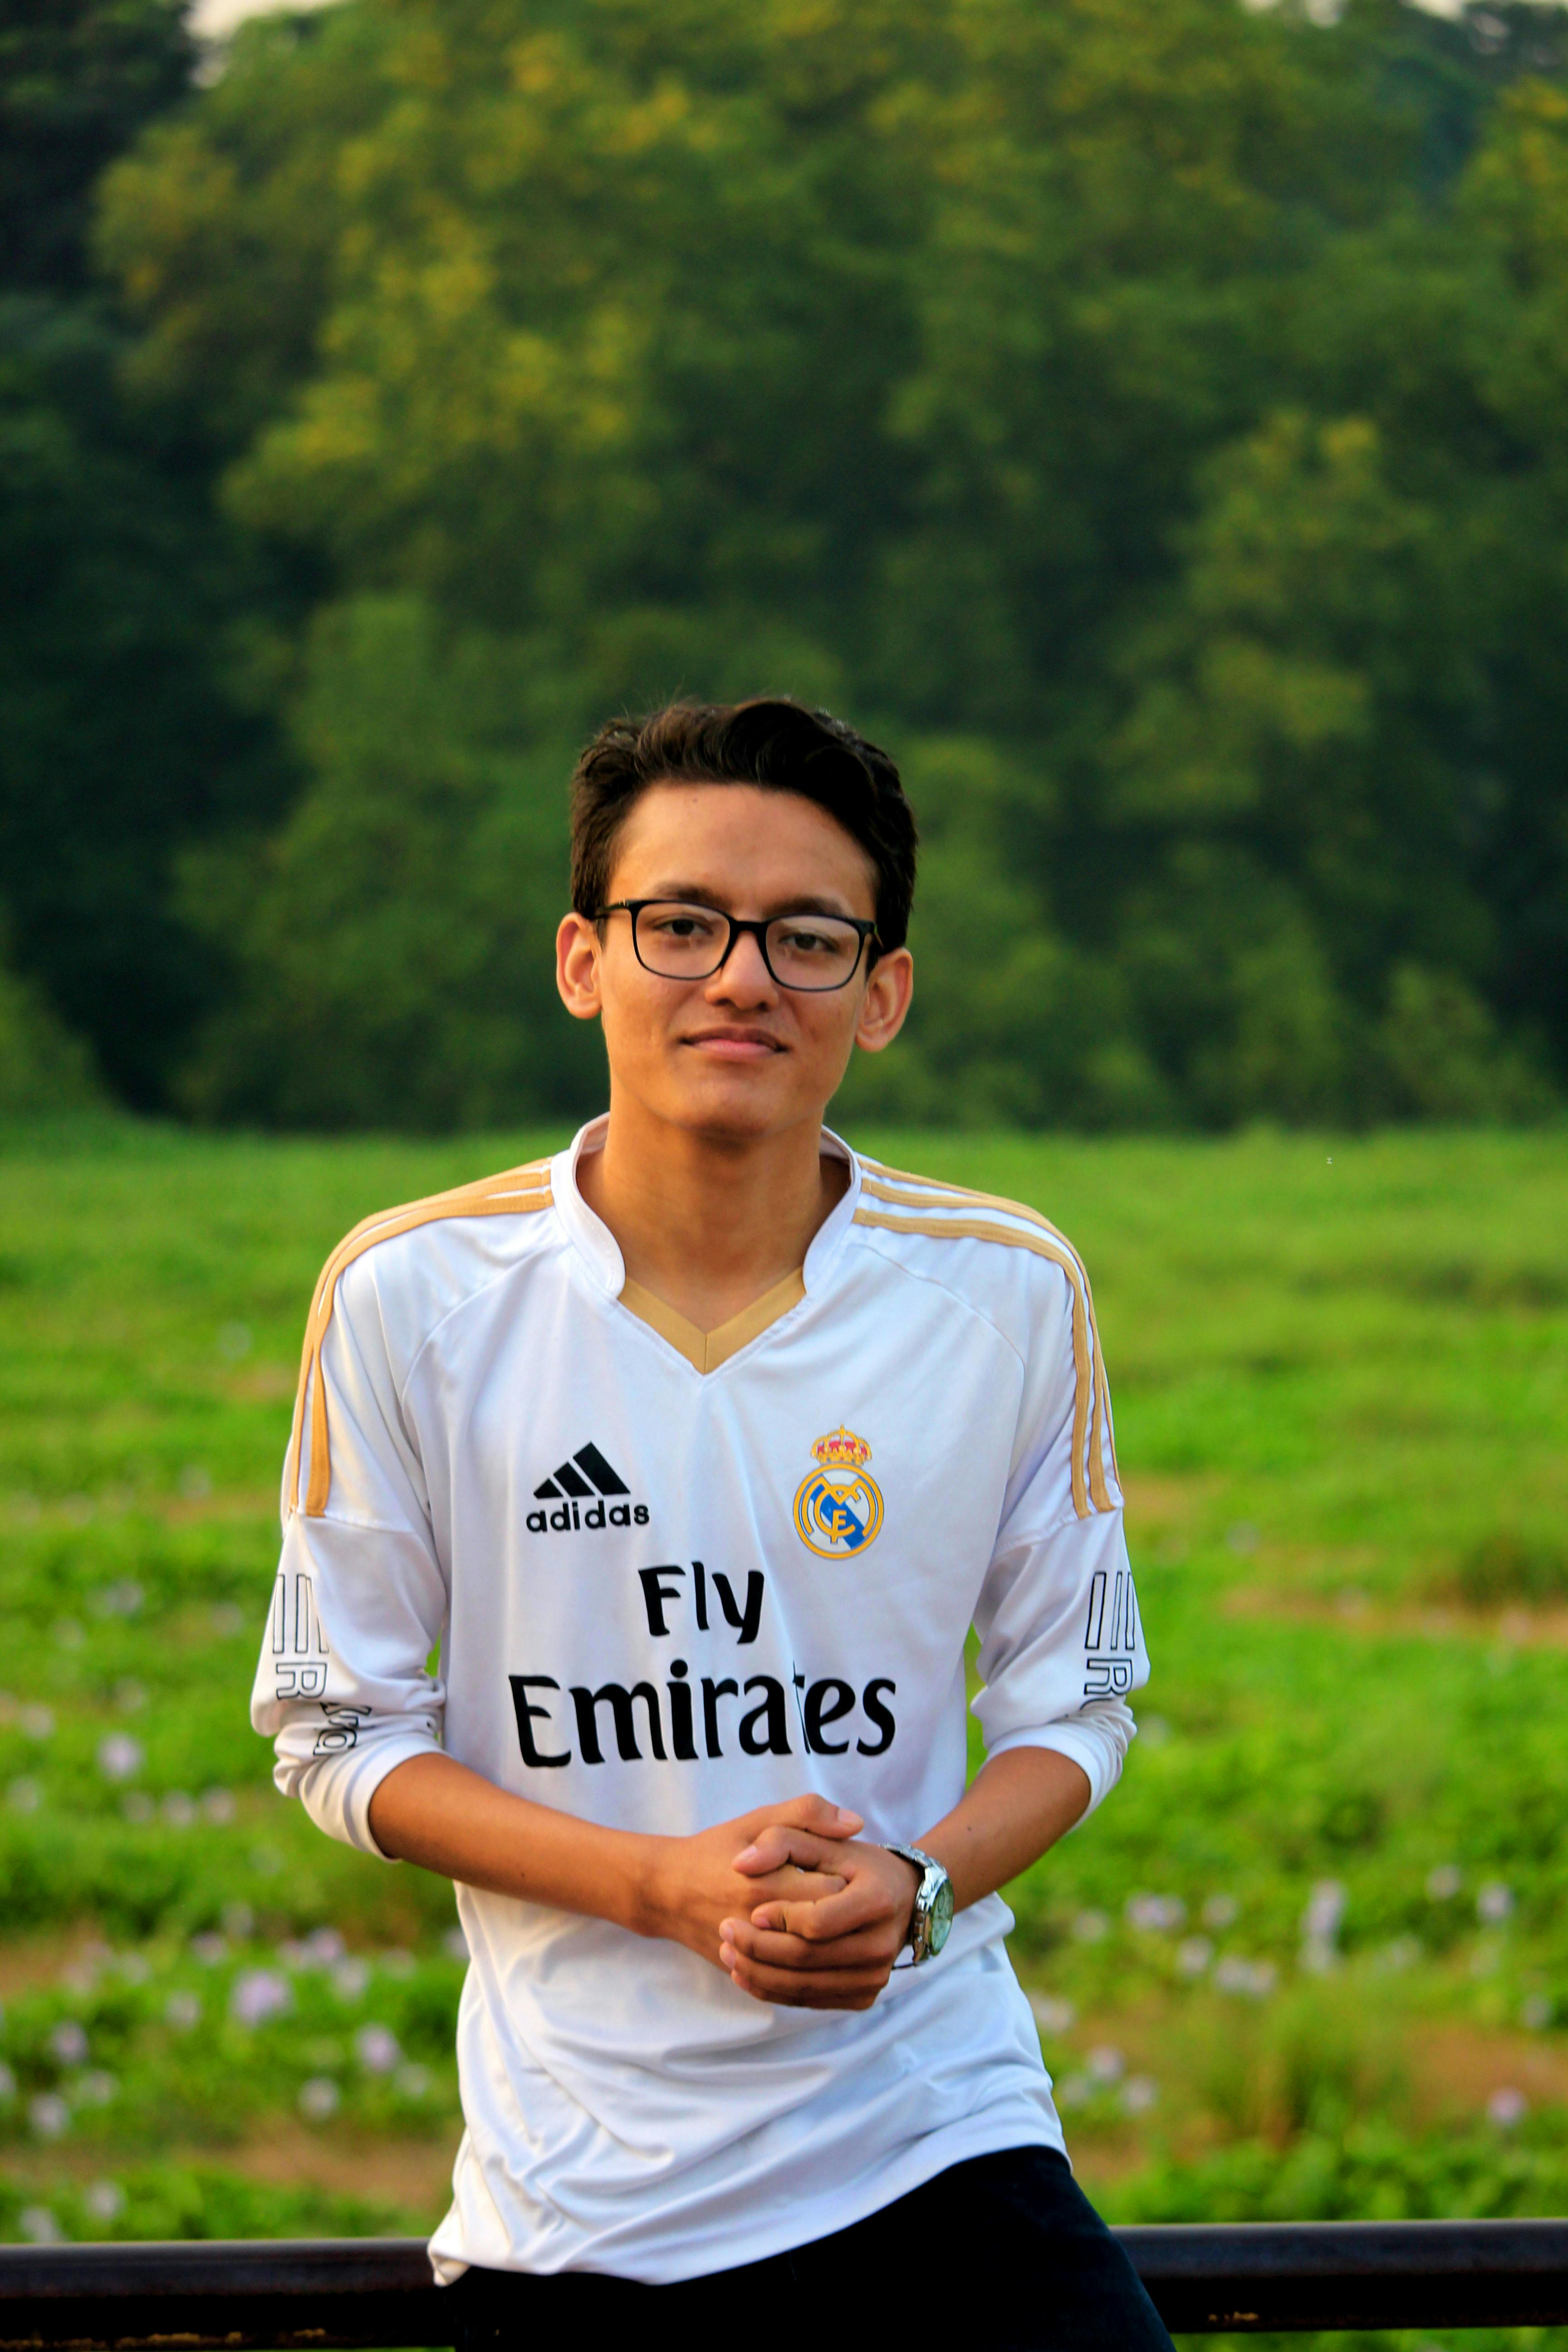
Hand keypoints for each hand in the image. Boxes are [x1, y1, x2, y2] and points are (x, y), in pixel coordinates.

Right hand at [638, 1794, 860, 1974]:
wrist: (666, 1889)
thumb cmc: (717, 1849)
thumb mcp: (760, 1820)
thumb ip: (808, 1813)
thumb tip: (856, 1823)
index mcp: (765, 1882)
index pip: (832, 1894)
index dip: (850, 1886)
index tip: (852, 1876)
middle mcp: (757, 1922)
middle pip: (825, 1933)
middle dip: (845, 1920)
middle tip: (848, 1905)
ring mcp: (748, 1953)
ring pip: (810, 1968)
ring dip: (831, 1952)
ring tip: (835, 1930)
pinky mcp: (745, 1972)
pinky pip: (787, 1988)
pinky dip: (809, 1976)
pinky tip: (818, 1956)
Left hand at [719, 1828, 921, 2010]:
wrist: (901, 1897)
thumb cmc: (855, 1865)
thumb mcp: (822, 1841)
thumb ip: (781, 1841)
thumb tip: (741, 1863)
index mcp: (876, 1900)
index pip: (817, 1921)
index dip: (779, 1919)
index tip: (752, 1911)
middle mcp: (881, 1945)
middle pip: (806, 1958)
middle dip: (758, 1948)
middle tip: (726, 1932)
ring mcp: (874, 1976)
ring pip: (804, 1986)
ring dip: (759, 1974)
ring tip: (728, 1954)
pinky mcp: (863, 1995)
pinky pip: (811, 2001)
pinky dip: (774, 1990)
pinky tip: (747, 1974)